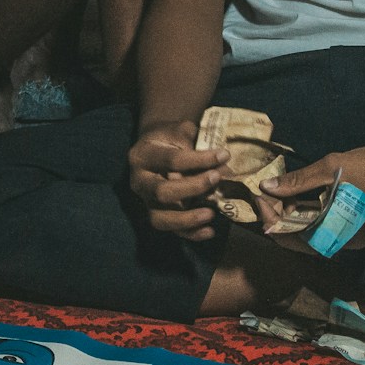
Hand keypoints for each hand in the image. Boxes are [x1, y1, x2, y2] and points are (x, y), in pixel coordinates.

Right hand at [127, 121, 230, 242]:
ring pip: (160, 218)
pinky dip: (191, 233)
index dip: (199, 159)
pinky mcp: (158, 215)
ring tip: (211, 214)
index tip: (224, 155)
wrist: (156, 148)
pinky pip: (171, 231)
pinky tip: (210, 231)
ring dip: (187, 219)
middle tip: (217, 178)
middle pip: (161, 192)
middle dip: (192, 187)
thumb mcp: (178, 130)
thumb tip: (224, 155)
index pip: (171, 160)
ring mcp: (146, 202)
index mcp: (143, 156)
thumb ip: (196, 137)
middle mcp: (140, 181)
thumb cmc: (170, 138)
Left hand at [256, 143, 364, 250]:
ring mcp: (350, 237)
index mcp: (341, 233)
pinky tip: (294, 198)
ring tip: (274, 195)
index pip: (295, 239)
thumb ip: (298, 181)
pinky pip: (323, 227)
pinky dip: (306, 215)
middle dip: (278, 219)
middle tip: (263, 196)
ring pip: (311, 234)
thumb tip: (266, 187)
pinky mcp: (353, 228)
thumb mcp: (332, 168)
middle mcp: (346, 242)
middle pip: (301, 239)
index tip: (258, 199)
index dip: (272, 221)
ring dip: (291, 217)